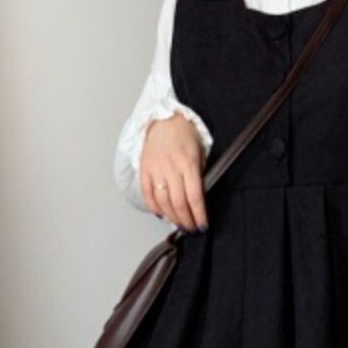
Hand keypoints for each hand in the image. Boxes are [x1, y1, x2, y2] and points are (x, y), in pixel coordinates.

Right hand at [140, 112, 208, 231]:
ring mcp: (156, 170)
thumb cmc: (185, 135)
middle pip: (178, 203)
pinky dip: (154, 207)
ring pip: (163, 202)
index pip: (195, 197)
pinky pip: (148, 194)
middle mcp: (171, 168)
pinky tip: (161, 214)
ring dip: (171, 217)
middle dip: (186, 220)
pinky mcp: (145, 170)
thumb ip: (199, 175)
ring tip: (178, 224)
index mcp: (188, 163)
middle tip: (191, 228)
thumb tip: (198, 199)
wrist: (165, 119)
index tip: (202, 225)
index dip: (199, 215)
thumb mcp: (200, 153)